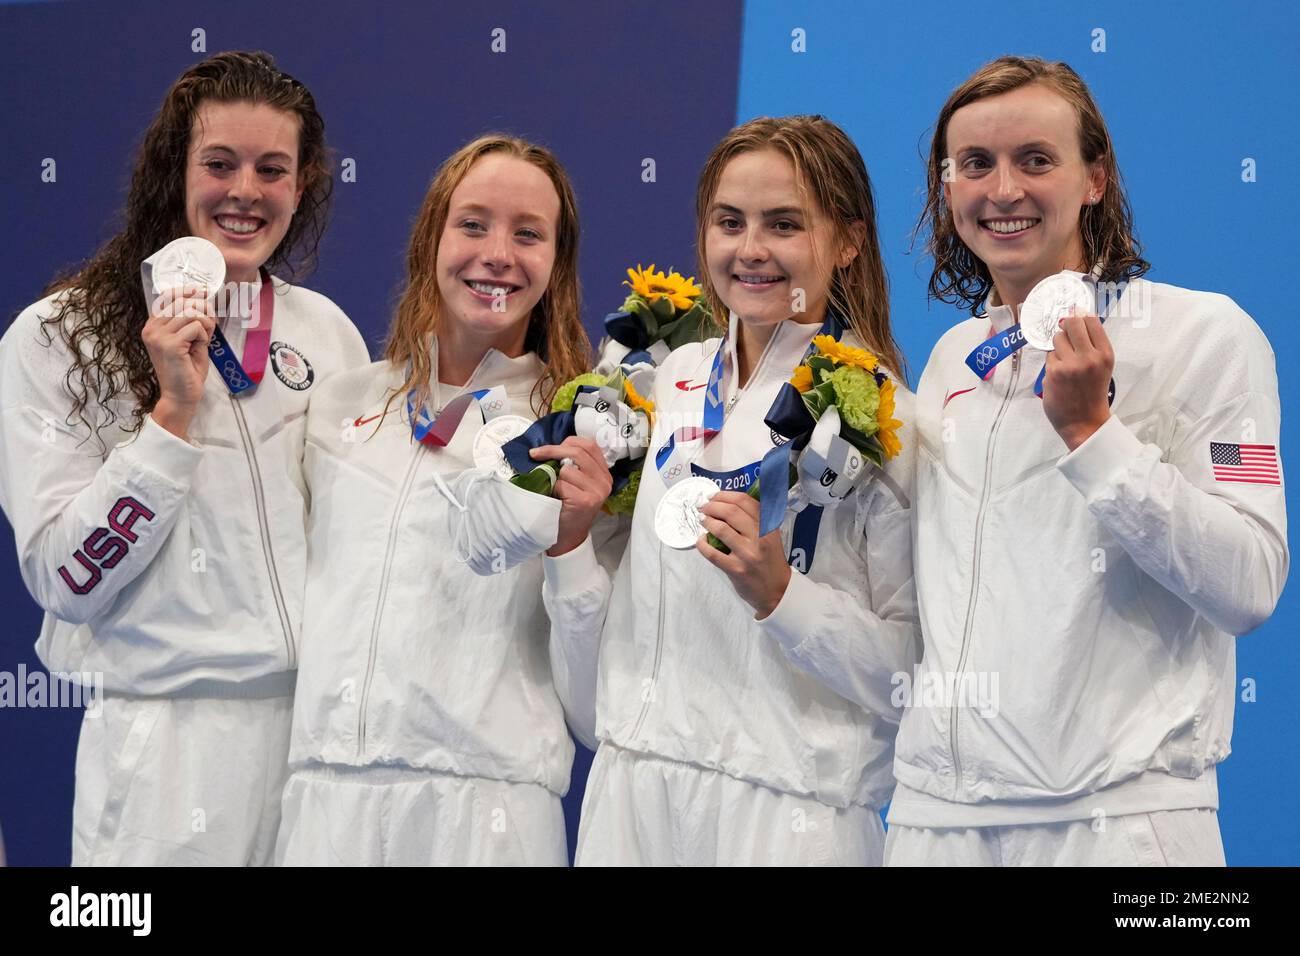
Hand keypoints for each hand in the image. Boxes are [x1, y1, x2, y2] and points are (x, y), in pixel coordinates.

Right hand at [143, 285, 215, 438]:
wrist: (181, 395)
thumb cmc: (187, 369)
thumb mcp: (189, 339)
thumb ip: (191, 319)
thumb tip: (201, 295)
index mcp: (153, 326)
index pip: (167, 296)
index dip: (187, 291)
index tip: (201, 293)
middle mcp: (151, 329)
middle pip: (182, 301)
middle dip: (203, 309)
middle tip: (209, 326)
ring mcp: (158, 336)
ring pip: (190, 311)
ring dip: (206, 323)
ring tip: (204, 338)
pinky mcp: (170, 345)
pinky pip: (196, 326)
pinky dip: (204, 335)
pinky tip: (200, 346)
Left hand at [529, 436, 612, 555]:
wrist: (569, 537)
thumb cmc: (567, 507)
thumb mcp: (576, 483)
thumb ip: (573, 464)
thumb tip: (551, 447)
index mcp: (603, 473)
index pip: (589, 445)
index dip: (568, 441)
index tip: (548, 447)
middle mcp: (604, 481)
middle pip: (578, 452)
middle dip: (552, 450)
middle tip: (535, 454)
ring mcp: (597, 491)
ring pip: (568, 469)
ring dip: (555, 477)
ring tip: (556, 490)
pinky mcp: (585, 501)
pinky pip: (563, 484)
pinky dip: (554, 490)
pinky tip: (557, 500)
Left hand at [695, 490, 790, 618]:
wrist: (777, 591)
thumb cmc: (770, 561)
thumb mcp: (771, 536)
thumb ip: (756, 520)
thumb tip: (729, 503)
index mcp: (768, 526)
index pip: (745, 501)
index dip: (725, 495)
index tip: (714, 496)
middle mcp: (760, 538)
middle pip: (731, 512)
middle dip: (712, 506)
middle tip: (703, 507)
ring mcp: (748, 554)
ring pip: (721, 529)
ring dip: (707, 521)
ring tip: (702, 520)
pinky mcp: (736, 570)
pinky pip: (713, 553)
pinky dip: (702, 544)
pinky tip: (701, 541)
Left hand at [1041, 310, 1114, 451]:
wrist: (1085, 422)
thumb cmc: (1093, 392)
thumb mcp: (1101, 366)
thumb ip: (1091, 345)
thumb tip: (1074, 318)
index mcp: (1105, 354)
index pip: (1091, 321)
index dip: (1080, 317)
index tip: (1076, 319)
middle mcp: (1089, 357)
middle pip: (1071, 323)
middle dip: (1066, 326)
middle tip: (1066, 334)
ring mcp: (1070, 364)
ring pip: (1057, 338)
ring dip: (1058, 346)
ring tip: (1065, 361)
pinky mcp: (1054, 372)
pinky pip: (1049, 356)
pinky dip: (1052, 362)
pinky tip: (1059, 375)